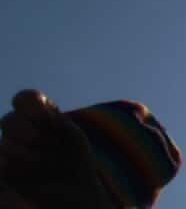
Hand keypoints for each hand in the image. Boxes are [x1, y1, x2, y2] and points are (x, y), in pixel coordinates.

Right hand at [0, 91, 112, 208]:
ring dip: (28, 154)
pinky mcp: (5, 171)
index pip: (24, 99)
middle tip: (49, 144)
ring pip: (4, 144)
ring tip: (47, 164)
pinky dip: (18, 168)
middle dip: (28, 131)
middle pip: (9, 120)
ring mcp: (10, 150)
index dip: (31, 104)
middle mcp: (20, 131)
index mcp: (37, 116)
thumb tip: (44, 113)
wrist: (75, 190)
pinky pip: (2, 165)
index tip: (48, 117)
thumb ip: (58, 122)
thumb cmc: (75, 159)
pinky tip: (34, 173)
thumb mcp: (73, 137)